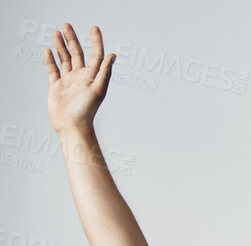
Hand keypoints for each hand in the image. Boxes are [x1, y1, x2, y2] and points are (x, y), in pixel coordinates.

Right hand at [44, 23, 114, 137]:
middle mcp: (81, 77)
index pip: (96, 55)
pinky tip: (48, 51)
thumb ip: (104, 72)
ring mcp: (68, 81)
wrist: (72, 126)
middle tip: (66, 25)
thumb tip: (113, 55)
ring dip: (61, 46)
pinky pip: (53, 70)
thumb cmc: (87, 111)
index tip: (94, 28)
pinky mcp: (57, 87)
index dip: (95, 41)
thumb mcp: (98, 89)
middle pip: (77, 53)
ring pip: (65, 59)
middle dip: (72, 39)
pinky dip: (50, 60)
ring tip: (56, 33)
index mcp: (92, 77)